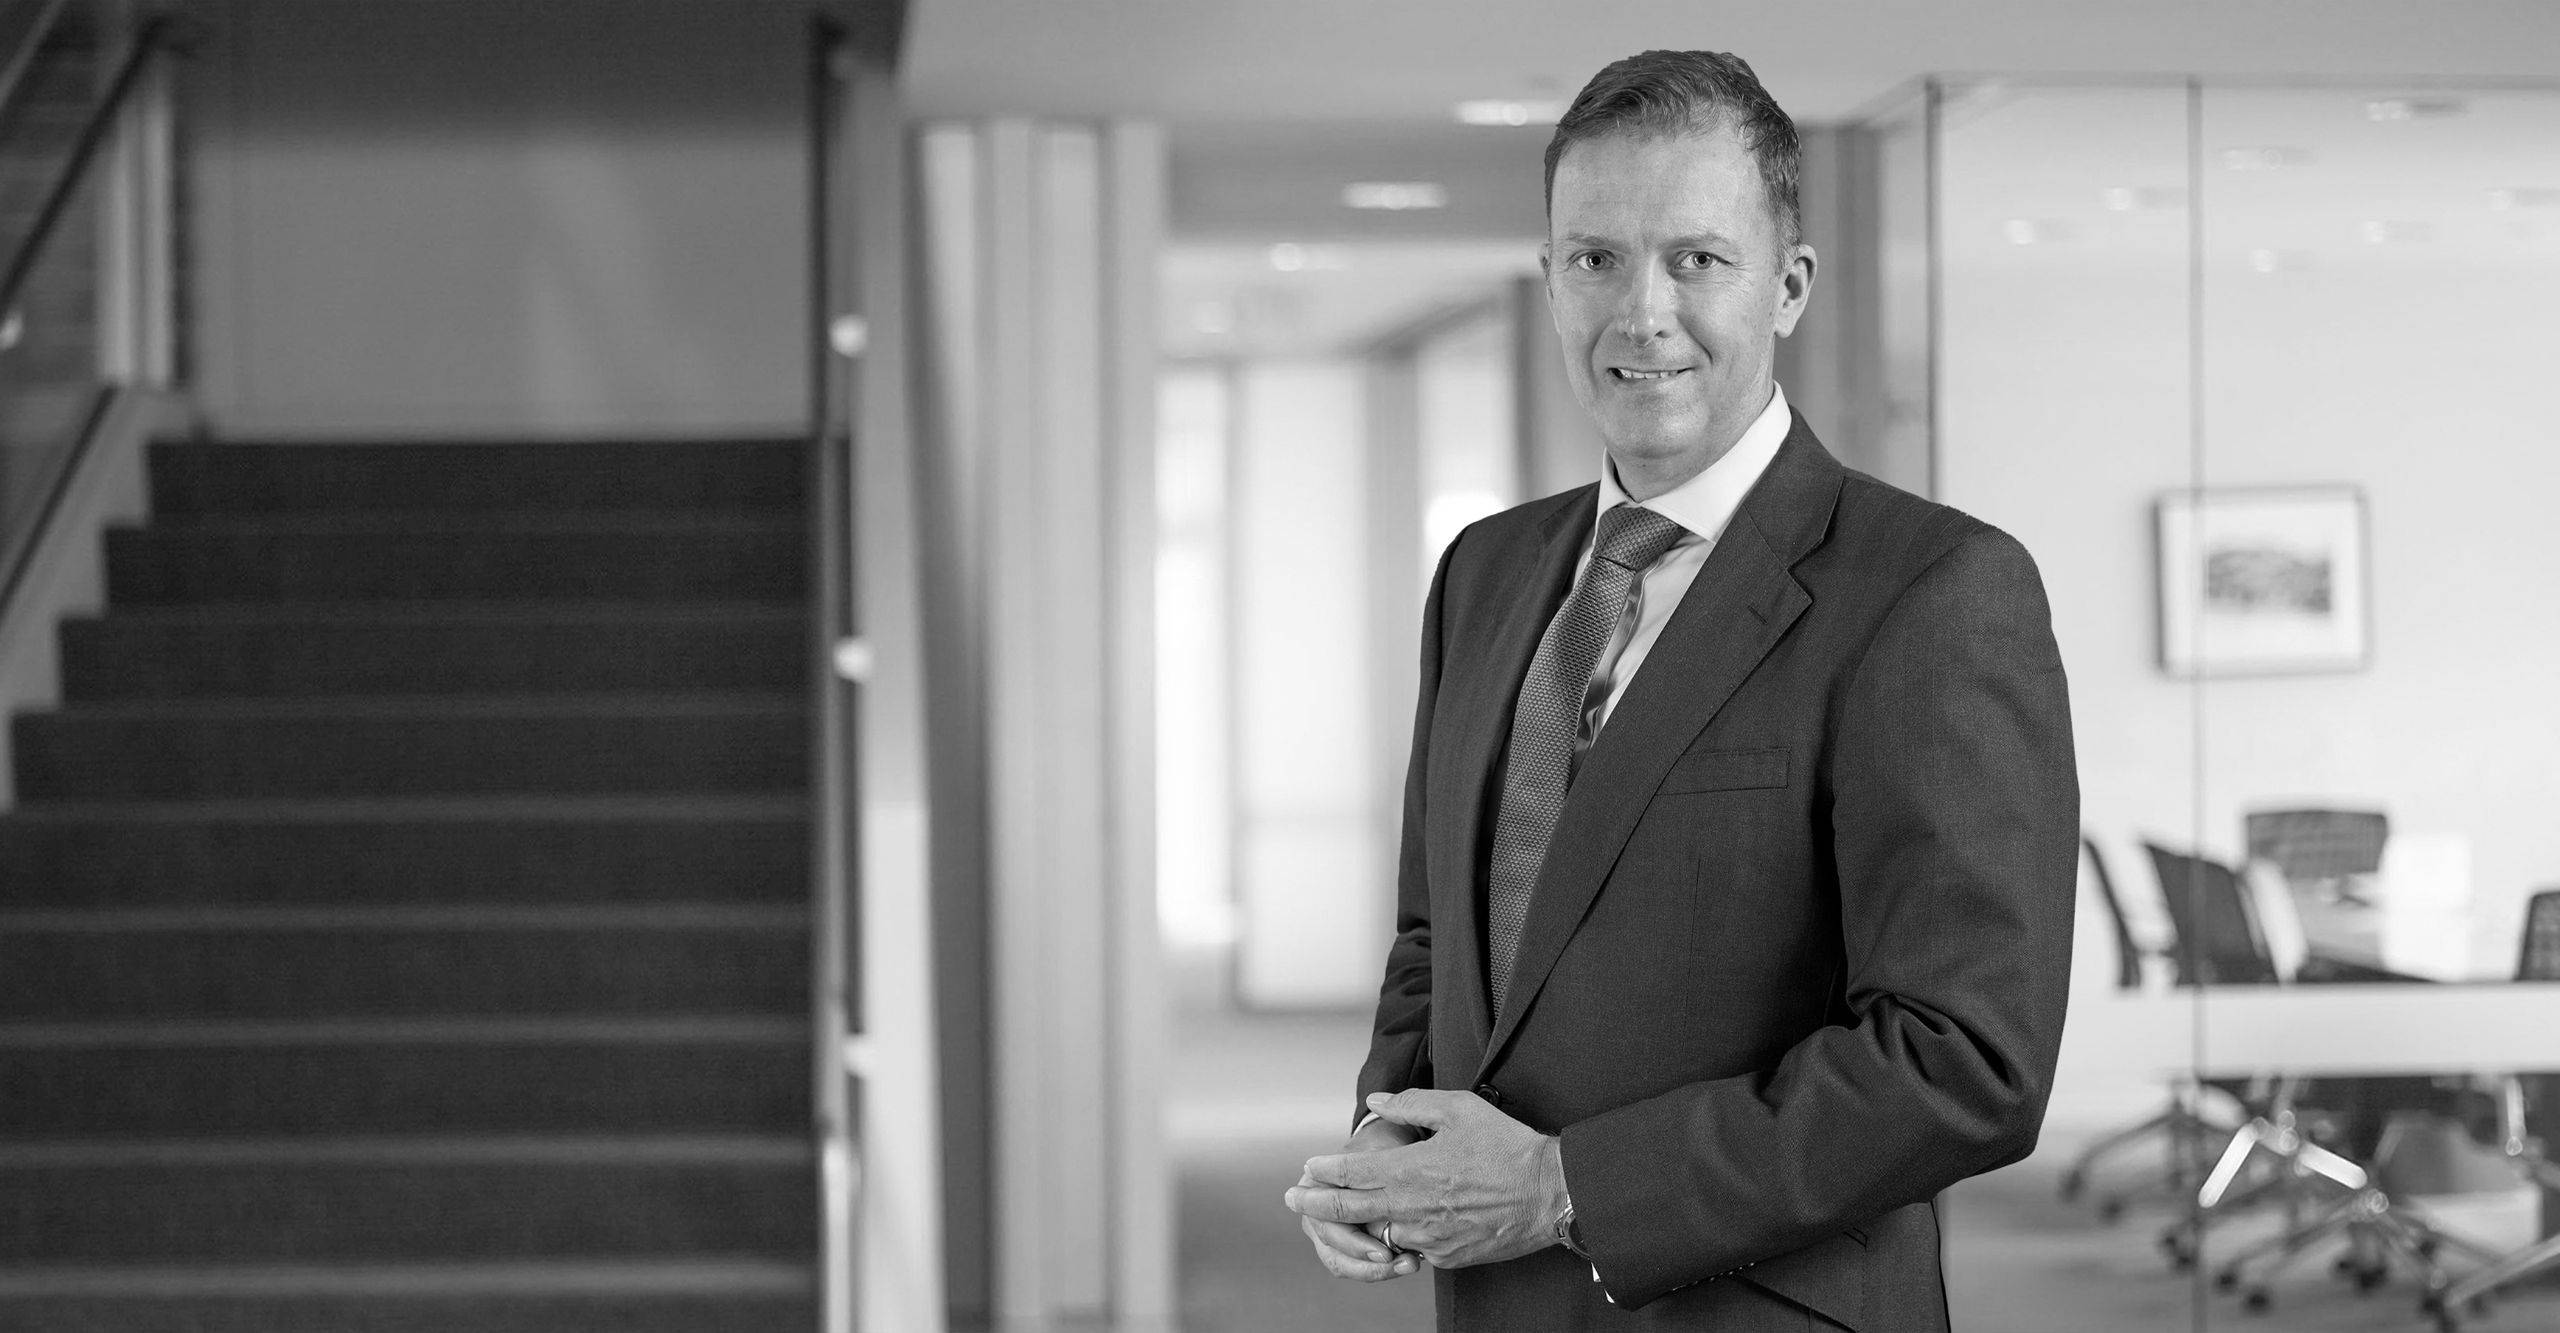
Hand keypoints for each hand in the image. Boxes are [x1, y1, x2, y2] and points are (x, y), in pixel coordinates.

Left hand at [1285, 1089, 1568, 1270]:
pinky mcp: (1446, 1257)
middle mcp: (1412, 1209)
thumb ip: (1411, 1104)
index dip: (1324, 1171)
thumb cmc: (1507, 1145)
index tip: (1307, 1167)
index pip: (1350, 1173)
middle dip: (1314, 1205)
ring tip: (1345, 1211)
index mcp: (1410, 1171)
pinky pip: (1412, 1247)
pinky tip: (1403, 1222)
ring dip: (1360, 1223)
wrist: (1550, 1193)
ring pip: (1378, 1233)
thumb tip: (1376, 1103)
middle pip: (1347, 1212)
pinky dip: (1401, 1236)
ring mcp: (1428, 1239)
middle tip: (1292, 1200)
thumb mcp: (1460, 1108)